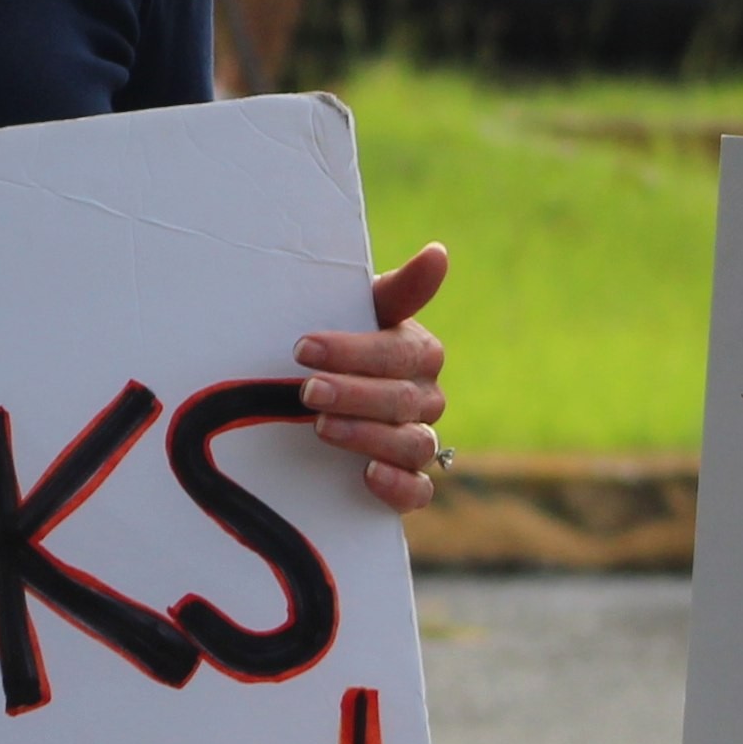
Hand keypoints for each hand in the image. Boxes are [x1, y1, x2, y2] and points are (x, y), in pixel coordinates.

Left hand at [301, 240, 451, 509]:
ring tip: (321, 427)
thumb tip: (438, 252)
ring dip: (367, 435)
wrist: (315, 392)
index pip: (400, 353)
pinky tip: (368, 475)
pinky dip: (399, 486)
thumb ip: (398, 290)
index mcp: (419, 353)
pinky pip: (420, 491)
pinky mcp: (408, 481)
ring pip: (413, 444)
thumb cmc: (338, 345)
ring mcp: (419, 441)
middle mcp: (426, 398)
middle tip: (307, 390)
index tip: (304, 348)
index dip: (355, 351)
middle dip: (353, 394)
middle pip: (403, 400)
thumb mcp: (356, 313)